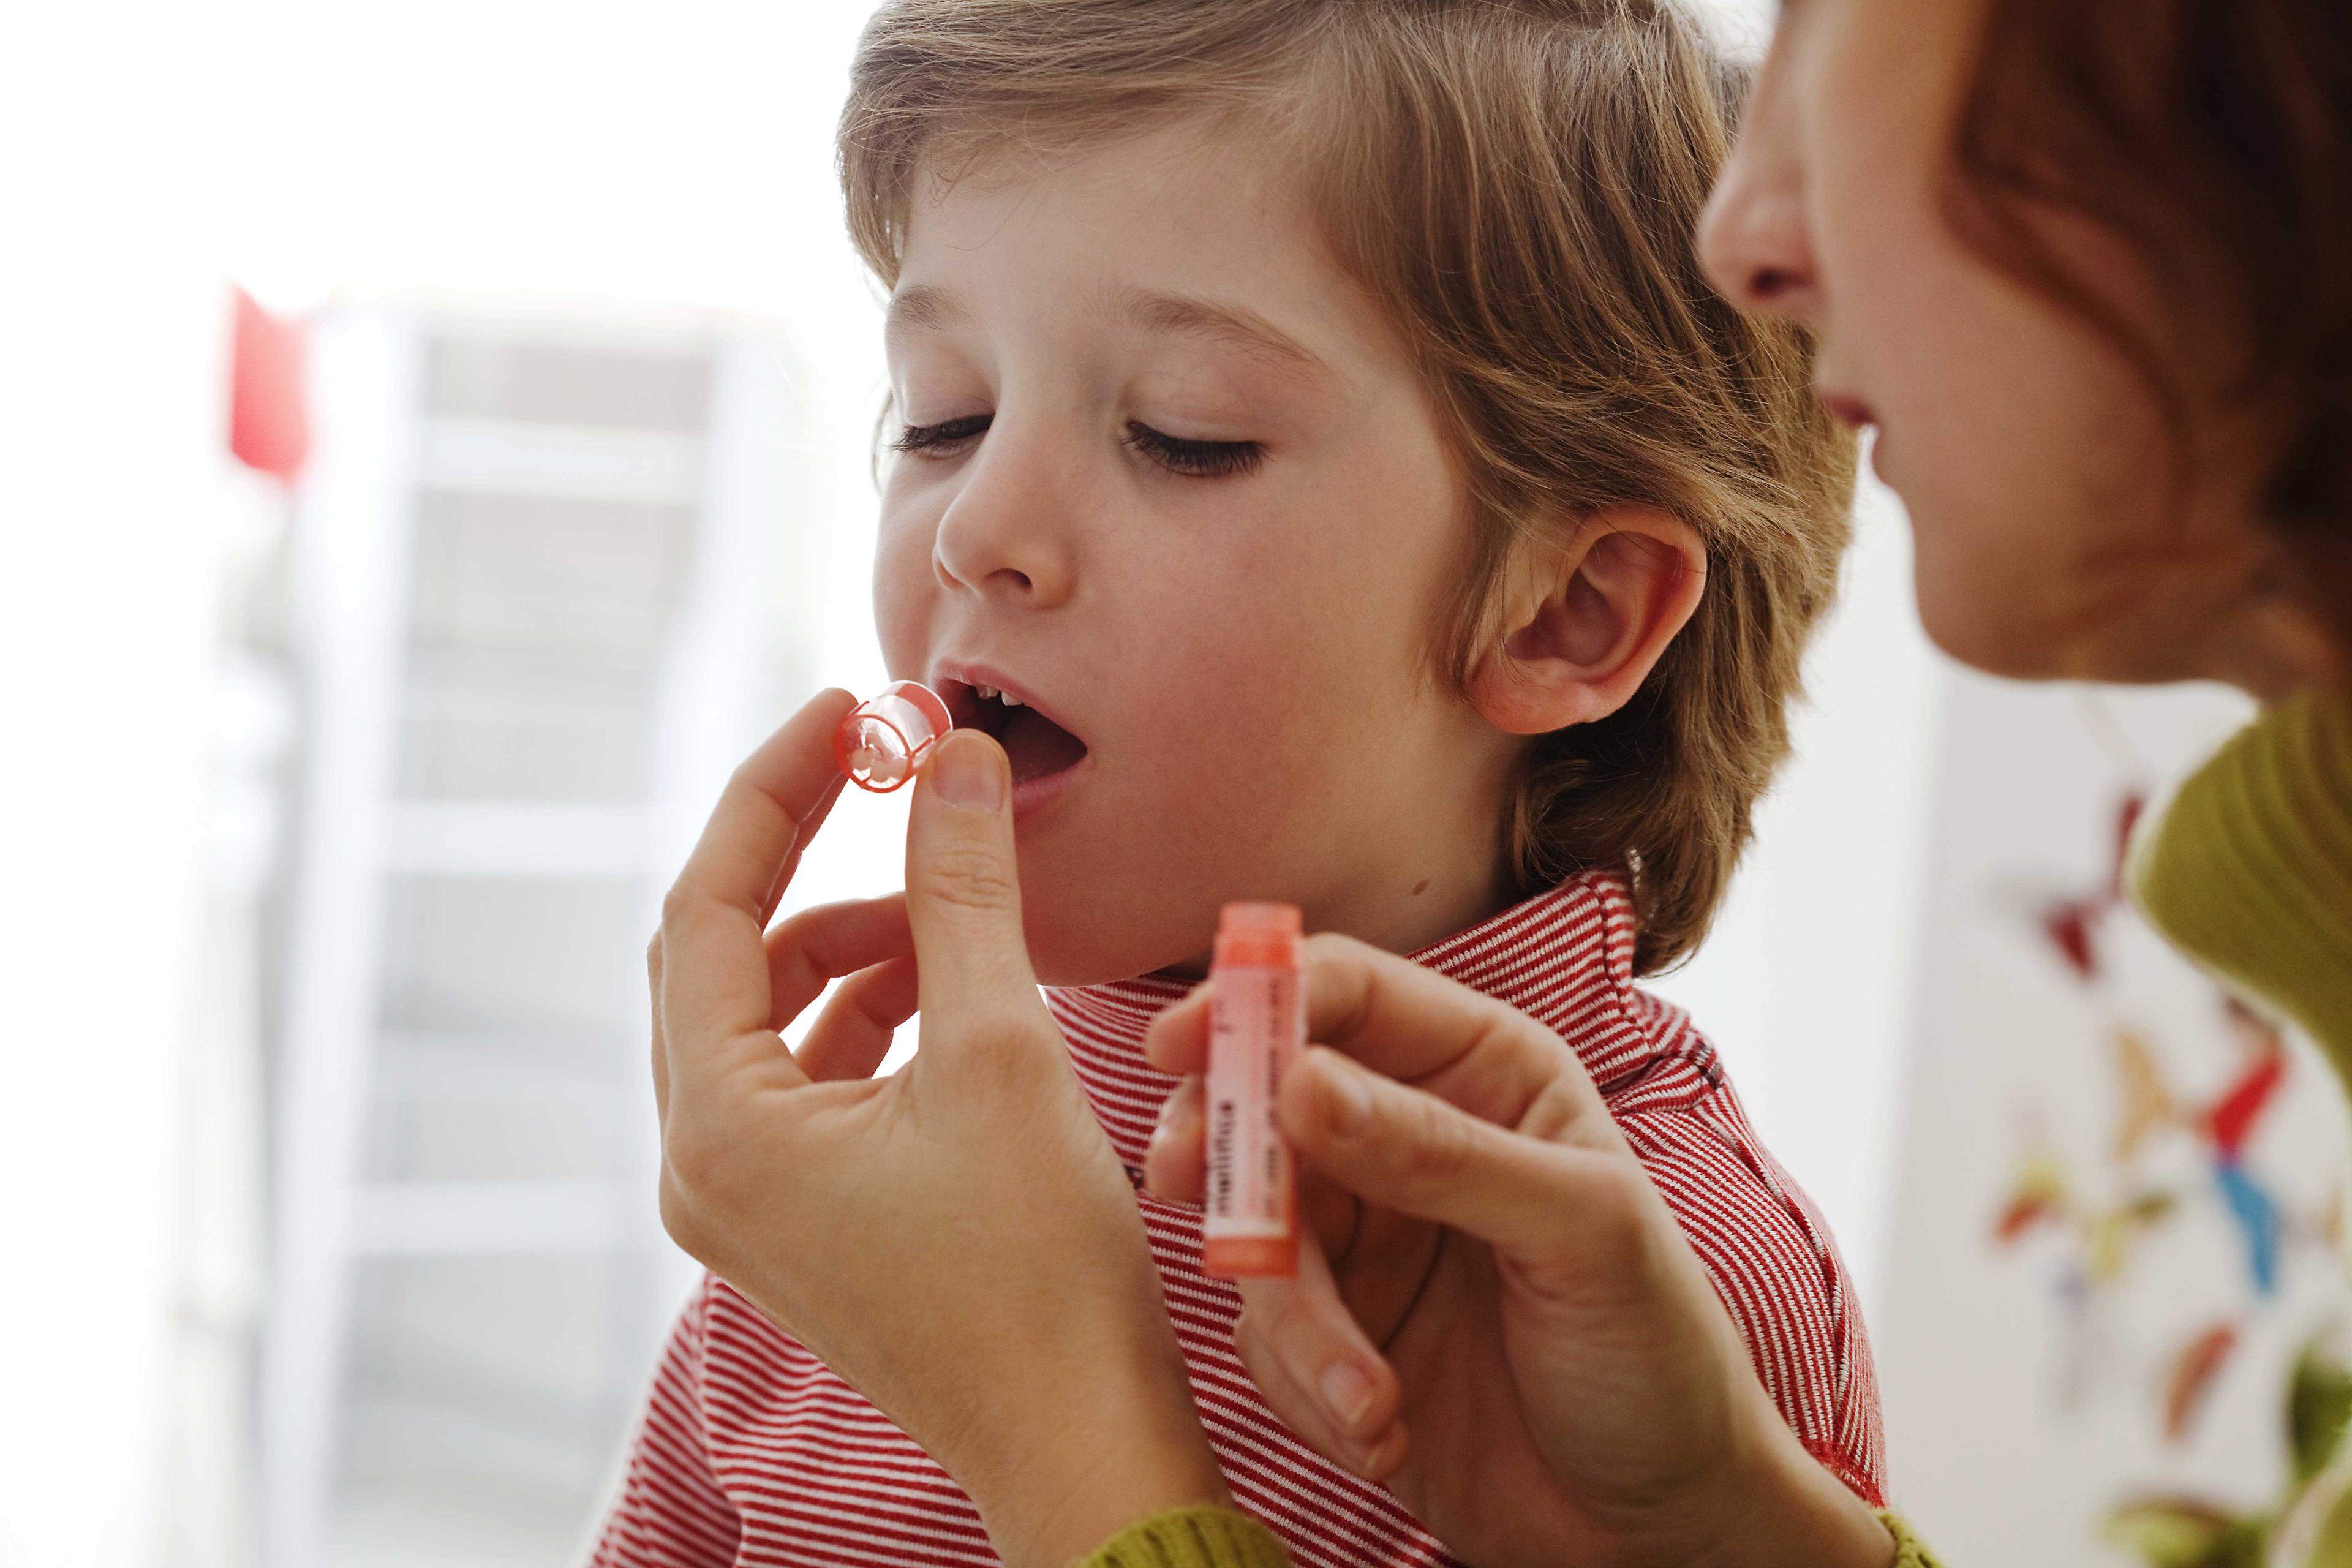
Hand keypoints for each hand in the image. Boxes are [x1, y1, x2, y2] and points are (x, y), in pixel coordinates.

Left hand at [648, 690, 1226, 1567]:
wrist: (1083, 1444)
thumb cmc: (1043, 1275)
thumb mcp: (1001, 1052)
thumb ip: (962, 892)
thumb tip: (951, 758)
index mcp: (720, 1129)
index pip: (706, 909)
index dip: (771, 791)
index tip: (847, 711)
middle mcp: (705, 1168)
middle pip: (722, 958)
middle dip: (806, 856)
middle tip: (891, 771)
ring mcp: (750, 1202)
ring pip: (770, 1017)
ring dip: (852, 940)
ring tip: (952, 906)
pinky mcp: (806, 1220)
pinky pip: (810, 1077)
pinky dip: (872, 1014)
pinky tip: (952, 989)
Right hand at [1144, 936, 1893, 1567]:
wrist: (1655, 1523)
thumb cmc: (1657, 1352)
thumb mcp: (1578, 1233)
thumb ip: (1439, 1152)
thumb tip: (1300, 1082)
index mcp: (1483, 1070)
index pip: (1346, 994)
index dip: (1256, 1002)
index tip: (1180, 1045)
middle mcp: (1410, 1134)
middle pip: (1266, 1103)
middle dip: (1226, 1155)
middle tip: (1186, 1185)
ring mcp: (1365, 1232)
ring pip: (1256, 1234)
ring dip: (1298, 1326)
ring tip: (1371, 1404)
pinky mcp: (1333, 1327)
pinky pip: (1264, 1336)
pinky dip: (1311, 1390)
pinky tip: (1383, 1433)